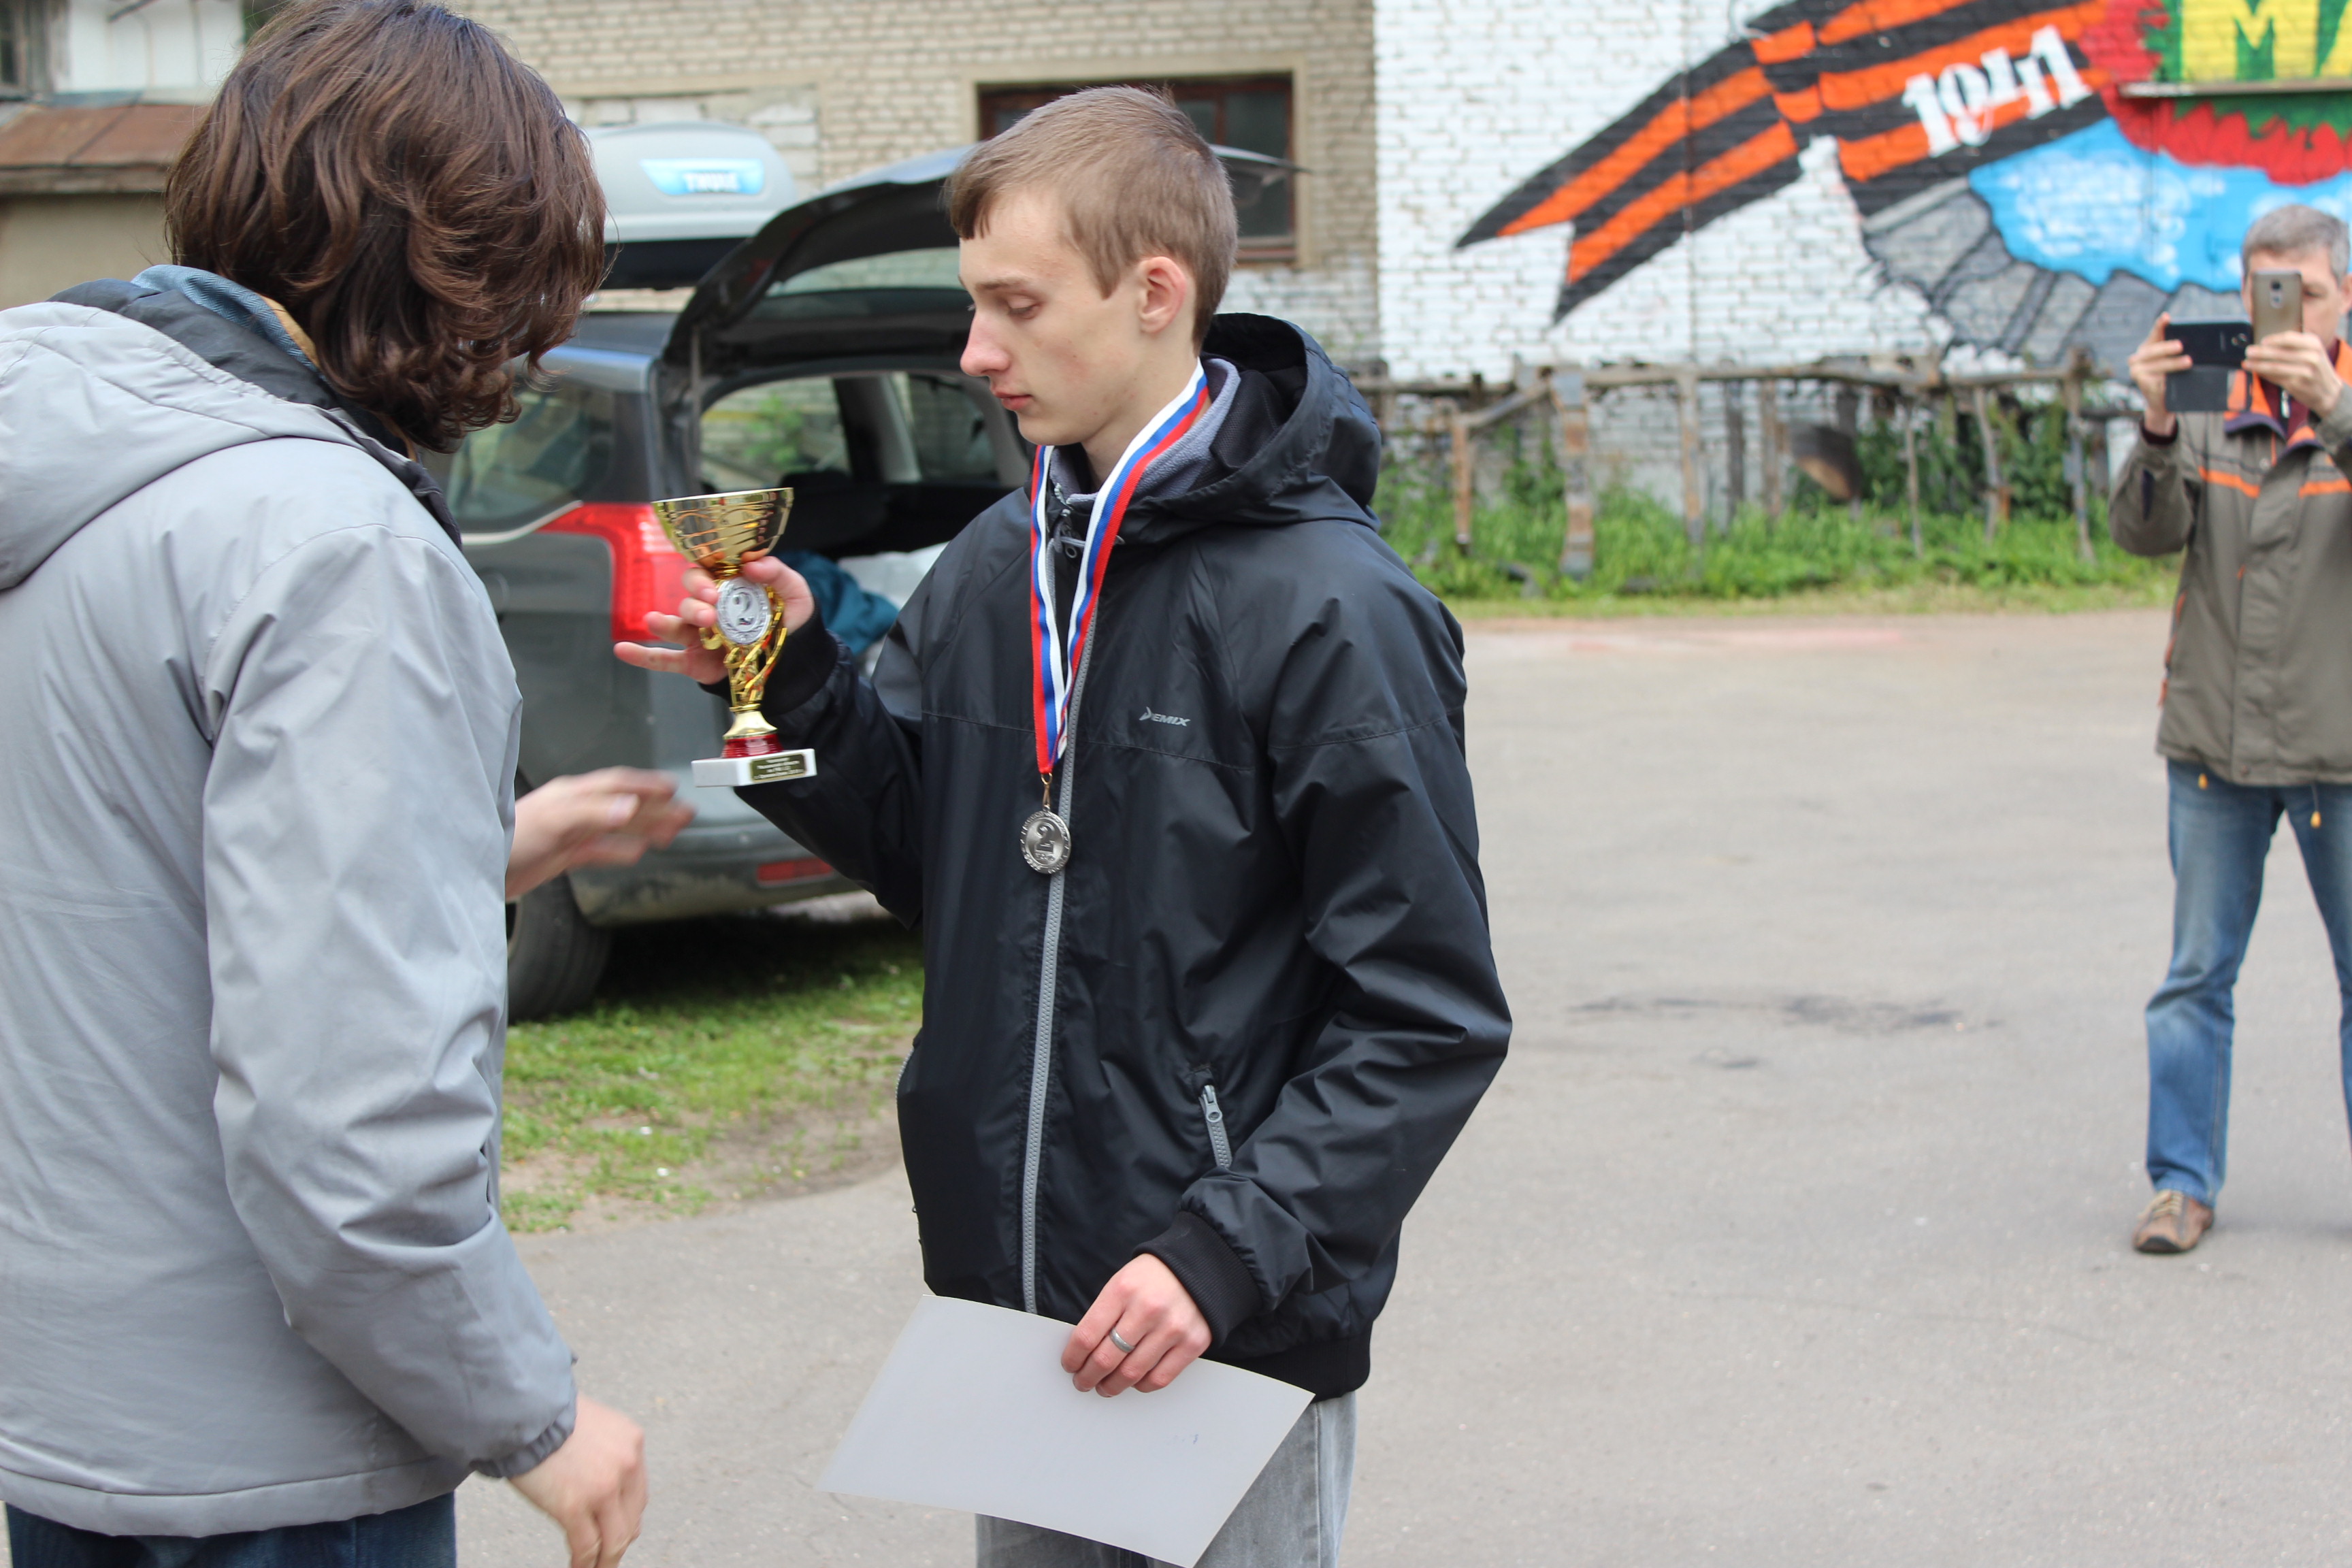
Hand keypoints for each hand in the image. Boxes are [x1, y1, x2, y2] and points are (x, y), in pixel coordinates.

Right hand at [508, 1396, 646, 1567]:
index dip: (627, 1519)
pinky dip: (584, 1565)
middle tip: (608, 1558)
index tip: (618, 1532)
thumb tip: (595, 1482)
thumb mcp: (592, 1424)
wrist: (522, 1408)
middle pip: (631, 1520)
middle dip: (619, 1543)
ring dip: (606, 1561)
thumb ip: (602, 1452)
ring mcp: (602, 1488)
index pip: (638, 1494)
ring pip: (614, 1540)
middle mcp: (626, 1465)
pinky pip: (586, 1547)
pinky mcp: (573, 1506)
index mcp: (632, 1442)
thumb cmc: (545, 1414)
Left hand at [509, 770, 693, 899]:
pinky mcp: (561, 855)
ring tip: (672, 832)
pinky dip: (620, 851)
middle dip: (656, 809)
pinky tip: (635, 854)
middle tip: (686, 813)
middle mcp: (573, 810)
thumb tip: (629, 808)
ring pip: (616, 829)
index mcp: (572, 794)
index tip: (673, 789)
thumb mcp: (554, 820)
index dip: (646, 786)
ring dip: (645, 829)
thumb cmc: (507, 838)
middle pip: (623, 805)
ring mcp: (569, 832)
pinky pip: (599, 851)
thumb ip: (593, 813)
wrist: (476, 868)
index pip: (617, 784)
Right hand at [611, 556, 815, 684]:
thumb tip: (754, 564)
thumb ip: (778, 573)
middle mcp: (709, 607)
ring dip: (667, 623)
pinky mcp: (694, 661)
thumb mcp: (795, 592)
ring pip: (676, 624)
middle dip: (694, 601)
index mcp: (727, 585)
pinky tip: (622, 650)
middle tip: (709, 610)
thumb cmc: (791, 620)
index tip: (712, 584)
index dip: (703, 573)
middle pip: (689, 596)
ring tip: (657, 623)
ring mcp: (698, 634)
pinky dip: (642, 655)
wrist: (797, 661)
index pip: (705, 570)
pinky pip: (664, 659)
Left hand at [1063, 1255, 1211, 1396]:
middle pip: (1106, 1359)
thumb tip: (1084, 1352)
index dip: (1073, 1357)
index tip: (1069, 1365)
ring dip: (1112, 1386)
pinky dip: (1141, 1386)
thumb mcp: (1121, 1282)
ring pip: (1131, 1374)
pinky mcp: (1192, 1343)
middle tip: (1083, 1382)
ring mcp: (1172, 1328)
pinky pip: (1159, 1378)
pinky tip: (1133, 1382)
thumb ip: (1104, 1313)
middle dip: (1088, 1377)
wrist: (1200, 1266)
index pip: (1087, 1335)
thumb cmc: (1154, 1277)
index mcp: (1123, 1290)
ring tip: (1105, 1387)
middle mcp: (1147, 1309)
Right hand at [2129, 312, 2188, 437]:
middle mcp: (2138, 358)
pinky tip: (2174, 381)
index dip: (2160, 325)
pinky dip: (2168, 380)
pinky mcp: (2143, 384)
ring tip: (2188, 362)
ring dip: (2174, 364)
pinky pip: (2157, 380)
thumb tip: (2199, 345)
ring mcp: (2138, 371)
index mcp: (2147, 347)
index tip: (2167, 317)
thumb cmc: (2171, 377)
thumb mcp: (2173, 361)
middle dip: (2167, 347)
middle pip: (2154, 350)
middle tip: (2180, 346)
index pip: (2155, 333)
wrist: (2162, 401)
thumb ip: (2177, 352)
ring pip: (2158, 365)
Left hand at [2244, 329, 2343, 419]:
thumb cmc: (2316, 368)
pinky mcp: (2296, 384)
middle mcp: (2310, 356)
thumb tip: (2267, 343)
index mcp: (2314, 344)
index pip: (2290, 338)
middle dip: (2260, 352)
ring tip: (2246, 362)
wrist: (2329, 391)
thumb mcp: (2313, 351)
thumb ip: (2295, 345)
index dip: (2274, 339)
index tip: (2262, 341)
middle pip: (2279, 353)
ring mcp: (2303, 371)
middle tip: (2248, 351)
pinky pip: (2275, 377)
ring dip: (2257, 365)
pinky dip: (2264, 374)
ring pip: (2275, 366)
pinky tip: (2256, 371)